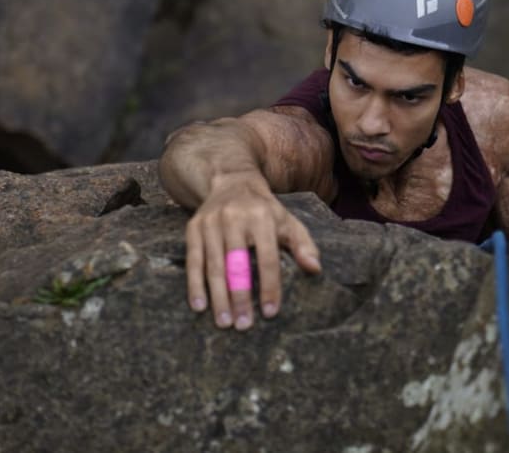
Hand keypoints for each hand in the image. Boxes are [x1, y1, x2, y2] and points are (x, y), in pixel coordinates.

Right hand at [184, 174, 321, 329]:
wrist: (232, 182)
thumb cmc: (266, 211)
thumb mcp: (289, 222)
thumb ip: (303, 245)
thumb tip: (315, 269)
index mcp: (262, 218)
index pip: (267, 257)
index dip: (269, 286)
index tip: (270, 312)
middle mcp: (234, 218)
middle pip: (237, 264)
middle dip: (240, 297)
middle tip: (244, 325)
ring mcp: (211, 223)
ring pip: (214, 266)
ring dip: (218, 298)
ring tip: (225, 322)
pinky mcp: (194, 228)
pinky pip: (193, 261)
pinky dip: (195, 286)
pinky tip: (200, 307)